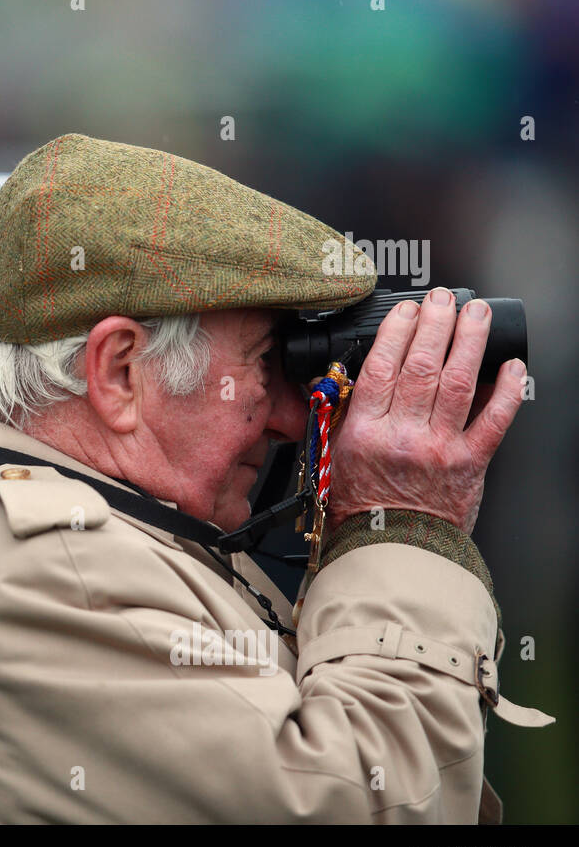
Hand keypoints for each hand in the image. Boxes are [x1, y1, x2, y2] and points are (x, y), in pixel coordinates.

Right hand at [325, 288, 526, 534]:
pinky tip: (511, 366)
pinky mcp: (471, 462)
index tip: (406, 310)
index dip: (397, 330)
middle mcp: (404, 436)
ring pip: (459, 382)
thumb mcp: (335, 454)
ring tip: (475, 314)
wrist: (391, 547)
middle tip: (442, 299)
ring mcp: (440, 447)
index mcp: (365, 432)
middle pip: (423, 365)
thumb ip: (346, 413)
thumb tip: (355, 374)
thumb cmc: (360, 506)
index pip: (382, 367)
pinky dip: (507, 390)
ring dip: (470, 341)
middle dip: (436, 323)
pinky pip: (495, 420)